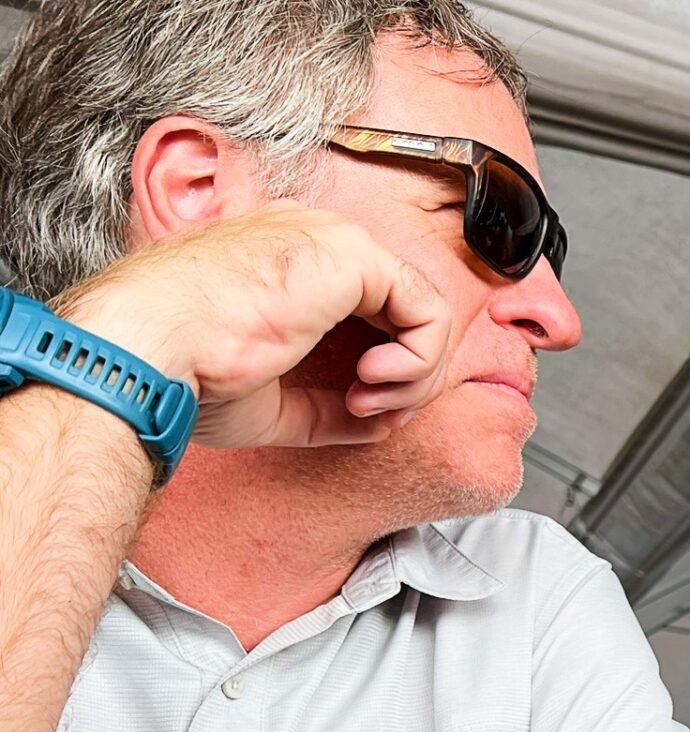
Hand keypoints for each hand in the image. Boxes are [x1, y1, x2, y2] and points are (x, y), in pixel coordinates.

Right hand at [56, 203, 451, 448]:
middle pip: (406, 310)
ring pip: (424, 311)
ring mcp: (333, 241)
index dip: (389, 371)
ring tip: (369, 402)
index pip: (376, 312)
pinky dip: (418, 360)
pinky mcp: (351, 255)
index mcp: (293, 266)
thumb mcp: (273, 401)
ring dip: (415, 375)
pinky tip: (375, 381)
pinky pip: (428, 310)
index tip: (360, 411)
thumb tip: (380, 423)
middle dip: (410, 376)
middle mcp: (315, 240)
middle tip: (372, 412)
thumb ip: (330, 407)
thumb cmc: (188, 371)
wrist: (151, 350)